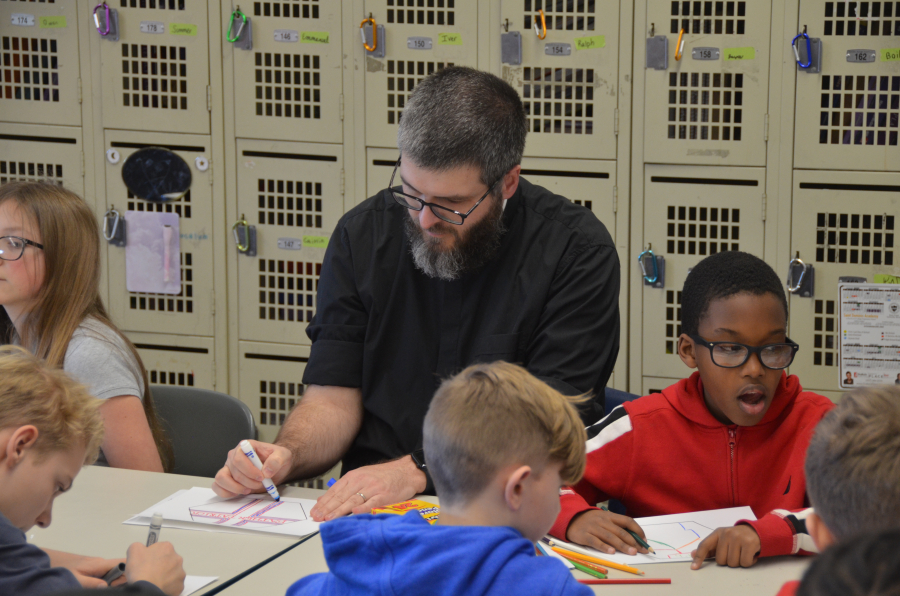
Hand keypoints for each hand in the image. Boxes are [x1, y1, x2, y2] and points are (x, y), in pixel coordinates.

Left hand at [42, 549, 125, 587]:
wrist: (51, 562)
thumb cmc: (63, 570)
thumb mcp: (76, 579)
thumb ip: (91, 583)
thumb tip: (106, 586)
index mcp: (100, 564)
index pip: (122, 563)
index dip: (126, 573)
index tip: (119, 585)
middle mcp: (102, 562)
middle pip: (121, 569)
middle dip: (121, 579)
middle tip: (112, 589)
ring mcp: (99, 565)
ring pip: (114, 572)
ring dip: (114, 581)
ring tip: (106, 588)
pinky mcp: (95, 568)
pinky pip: (107, 574)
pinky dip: (108, 581)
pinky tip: (101, 587)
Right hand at [125, 542, 184, 595]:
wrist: (146, 589)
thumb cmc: (140, 569)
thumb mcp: (134, 550)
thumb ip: (139, 545)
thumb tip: (142, 549)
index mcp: (167, 547)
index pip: (160, 549)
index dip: (151, 555)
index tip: (146, 562)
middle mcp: (177, 558)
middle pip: (168, 560)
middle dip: (160, 565)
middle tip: (150, 572)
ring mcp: (180, 572)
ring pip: (172, 572)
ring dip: (165, 575)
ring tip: (154, 580)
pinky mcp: (180, 585)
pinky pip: (174, 584)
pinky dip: (168, 586)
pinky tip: (160, 586)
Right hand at [212, 440, 292, 497]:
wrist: (276, 467)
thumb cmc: (277, 459)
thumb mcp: (283, 456)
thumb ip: (276, 460)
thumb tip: (266, 471)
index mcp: (246, 447)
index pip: (238, 458)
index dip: (249, 470)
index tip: (261, 477)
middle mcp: (234, 456)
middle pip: (233, 471)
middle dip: (248, 481)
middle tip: (261, 483)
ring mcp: (229, 468)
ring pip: (221, 479)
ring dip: (236, 488)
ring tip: (249, 490)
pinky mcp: (227, 479)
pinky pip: (217, 486)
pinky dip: (226, 492)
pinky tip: (239, 493)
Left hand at [309, 456, 426, 521]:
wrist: (406, 471)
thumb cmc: (384, 476)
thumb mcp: (362, 476)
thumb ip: (345, 487)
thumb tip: (326, 499)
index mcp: (355, 476)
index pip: (335, 490)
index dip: (324, 502)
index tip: (315, 512)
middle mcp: (362, 481)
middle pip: (341, 496)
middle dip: (328, 508)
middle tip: (317, 518)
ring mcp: (373, 488)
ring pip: (353, 500)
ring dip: (340, 510)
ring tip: (329, 519)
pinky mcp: (384, 495)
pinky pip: (371, 503)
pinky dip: (362, 509)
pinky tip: (354, 513)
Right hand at [565, 509, 648, 555]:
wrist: (570, 519)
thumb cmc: (591, 522)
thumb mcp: (604, 520)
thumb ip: (616, 527)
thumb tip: (634, 539)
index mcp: (609, 516)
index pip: (627, 521)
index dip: (638, 530)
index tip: (644, 540)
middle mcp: (602, 520)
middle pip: (620, 531)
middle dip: (632, 541)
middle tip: (641, 550)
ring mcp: (593, 527)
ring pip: (610, 536)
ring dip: (622, 545)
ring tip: (631, 552)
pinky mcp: (584, 535)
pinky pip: (595, 541)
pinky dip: (604, 547)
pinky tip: (611, 552)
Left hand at [690, 525, 760, 569]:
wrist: (756, 532)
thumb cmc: (736, 538)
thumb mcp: (722, 540)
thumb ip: (709, 548)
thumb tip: (692, 554)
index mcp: (718, 532)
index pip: (705, 545)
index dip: (699, 557)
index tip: (694, 567)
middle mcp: (727, 533)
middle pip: (720, 560)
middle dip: (728, 561)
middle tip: (735, 553)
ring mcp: (738, 538)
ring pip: (733, 563)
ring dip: (738, 562)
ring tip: (742, 553)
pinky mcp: (749, 543)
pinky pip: (745, 563)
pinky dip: (748, 562)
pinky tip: (750, 555)